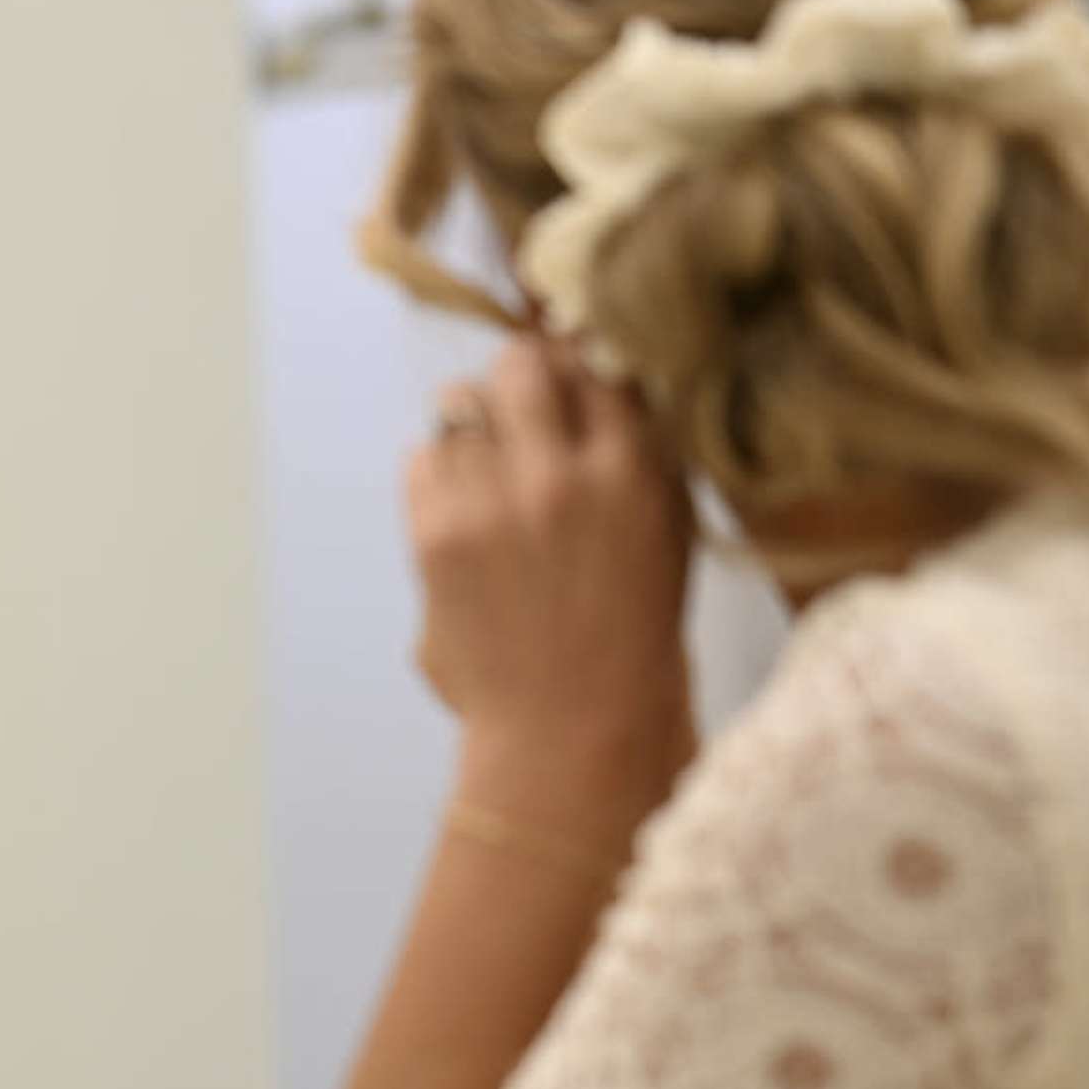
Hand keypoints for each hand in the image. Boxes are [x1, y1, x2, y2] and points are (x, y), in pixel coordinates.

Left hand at [406, 338, 695, 799]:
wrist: (575, 725)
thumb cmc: (631, 629)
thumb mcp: (666, 528)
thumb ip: (637, 452)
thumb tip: (598, 379)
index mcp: (634, 468)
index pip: (595, 363)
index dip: (575, 366)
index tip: (567, 382)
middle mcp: (564, 474)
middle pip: (520, 364)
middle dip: (516, 378)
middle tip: (516, 409)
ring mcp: (496, 502)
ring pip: (459, 407)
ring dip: (470, 429)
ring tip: (486, 472)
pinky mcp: (440, 534)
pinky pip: (421, 459)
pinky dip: (435, 472)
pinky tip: (459, 507)